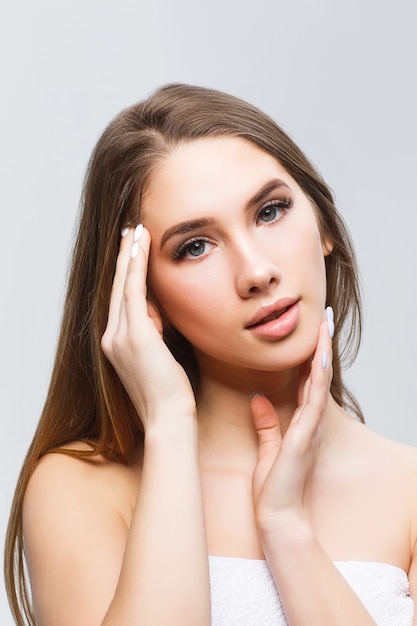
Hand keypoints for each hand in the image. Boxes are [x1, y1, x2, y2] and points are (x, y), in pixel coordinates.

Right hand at [101, 226, 196, 429]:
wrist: (168, 418)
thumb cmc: (171, 394)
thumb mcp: (161, 358)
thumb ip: (157, 335)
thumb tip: (162, 315)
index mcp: (117, 344)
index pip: (122, 300)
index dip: (126, 273)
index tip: (134, 252)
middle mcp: (112, 338)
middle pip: (117, 288)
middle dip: (124, 258)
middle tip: (131, 231)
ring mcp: (119, 336)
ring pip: (123, 285)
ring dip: (129, 256)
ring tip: (136, 231)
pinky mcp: (134, 335)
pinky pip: (133, 291)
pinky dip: (135, 266)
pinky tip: (140, 246)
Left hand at [251, 313, 332, 534]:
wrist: (275, 517)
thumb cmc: (272, 488)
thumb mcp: (266, 447)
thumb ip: (265, 421)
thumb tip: (257, 396)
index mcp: (300, 424)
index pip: (307, 382)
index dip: (310, 357)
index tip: (312, 333)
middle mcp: (309, 423)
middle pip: (318, 377)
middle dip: (321, 348)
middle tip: (326, 320)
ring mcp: (309, 429)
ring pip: (319, 383)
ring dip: (322, 354)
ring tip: (325, 328)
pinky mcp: (304, 436)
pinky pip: (314, 401)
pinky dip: (317, 378)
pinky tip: (318, 358)